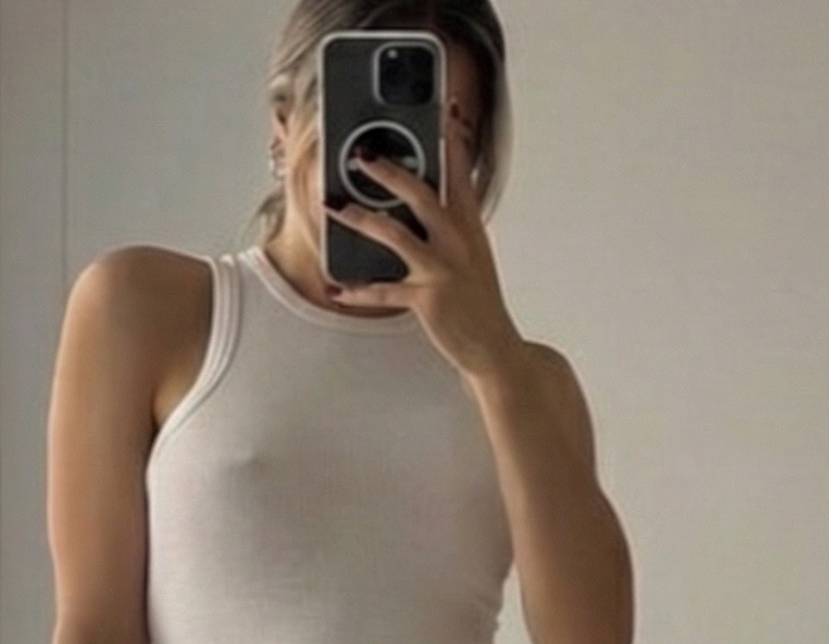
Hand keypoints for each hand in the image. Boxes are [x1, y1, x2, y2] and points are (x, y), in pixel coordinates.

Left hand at [326, 105, 522, 380]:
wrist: (494, 348)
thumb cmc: (478, 301)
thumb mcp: (472, 255)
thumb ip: (451, 226)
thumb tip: (419, 204)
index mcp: (469, 227)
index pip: (460, 174)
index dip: (451, 140)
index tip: (443, 111)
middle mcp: (457, 242)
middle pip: (421, 194)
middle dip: (388, 171)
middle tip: (361, 155)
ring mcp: (442, 270)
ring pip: (395, 235)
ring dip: (360, 218)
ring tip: (334, 207)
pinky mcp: (427, 300)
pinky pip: (383, 293)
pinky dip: (357, 292)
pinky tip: (336, 289)